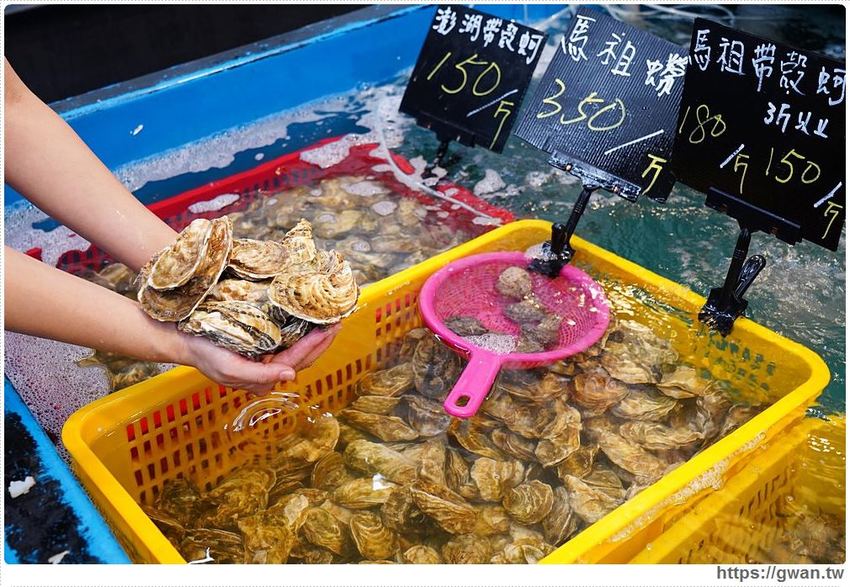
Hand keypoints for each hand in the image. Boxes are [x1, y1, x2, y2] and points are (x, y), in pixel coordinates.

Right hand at [180, 324, 340, 394]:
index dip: (313, 345)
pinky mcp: (263, 346)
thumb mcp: (230, 368)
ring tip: (332, 321)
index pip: (294, 361)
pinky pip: (290, 341)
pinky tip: (313, 322)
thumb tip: (291, 375)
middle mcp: (269, 371)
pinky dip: (304, 333)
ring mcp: (267, 359)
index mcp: (263, 379)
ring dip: (317, 337)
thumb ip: (261, 374)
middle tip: (339, 322)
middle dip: (322, 342)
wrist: (186, 340)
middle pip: (303, 358)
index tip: (328, 329)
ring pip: (299, 350)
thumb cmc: (206, 355)